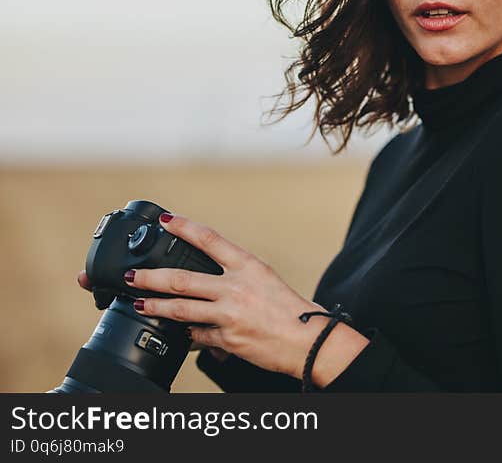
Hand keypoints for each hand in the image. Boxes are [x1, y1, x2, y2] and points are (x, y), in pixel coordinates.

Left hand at [118, 212, 368, 381]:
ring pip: (180, 309)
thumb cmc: (292, 310)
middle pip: (182, 279)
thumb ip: (237, 275)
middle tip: (132, 275)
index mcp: (249, 266)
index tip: (165, 221)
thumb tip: (209, 276)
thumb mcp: (266, 281)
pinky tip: (177, 333)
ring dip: (155, 306)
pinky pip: (196, 336)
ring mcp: (229, 315)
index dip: (185, 228)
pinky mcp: (227, 339)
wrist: (309, 341)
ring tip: (140, 304)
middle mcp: (236, 287)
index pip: (211, 240)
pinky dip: (186, 334)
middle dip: (151, 277)